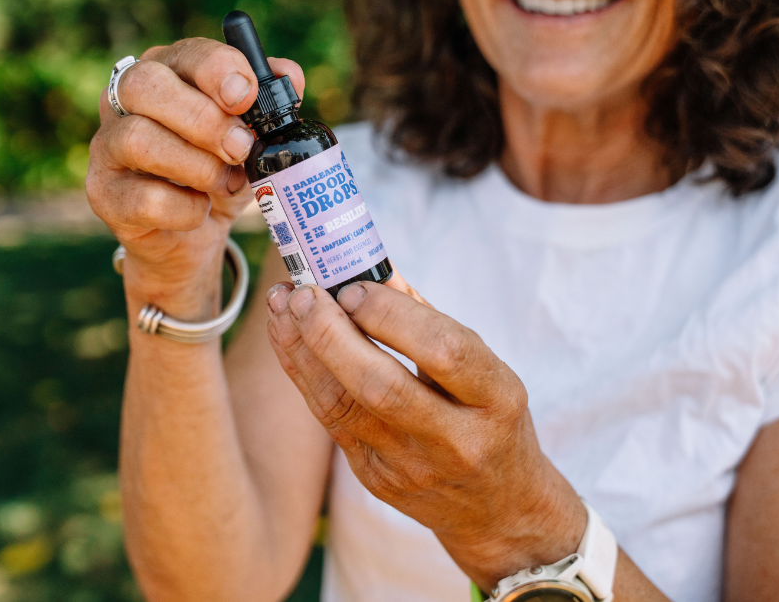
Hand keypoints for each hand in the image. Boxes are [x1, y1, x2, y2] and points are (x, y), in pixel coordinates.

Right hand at [85, 39, 303, 311]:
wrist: (192, 234)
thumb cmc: (220, 170)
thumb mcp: (253, 135)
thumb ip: (271, 101)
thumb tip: (288, 76)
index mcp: (168, 71)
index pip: (185, 53)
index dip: (218, 70)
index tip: (247, 97)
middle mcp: (125, 101)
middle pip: (145, 85)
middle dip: (203, 118)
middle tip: (241, 148)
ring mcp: (108, 147)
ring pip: (138, 139)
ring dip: (196, 165)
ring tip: (224, 182)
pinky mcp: (104, 194)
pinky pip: (143, 197)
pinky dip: (184, 207)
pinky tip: (200, 209)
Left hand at [265, 280, 585, 590]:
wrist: (497, 508)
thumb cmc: (489, 418)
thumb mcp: (483, 367)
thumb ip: (428, 319)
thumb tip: (374, 270)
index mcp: (496, 399)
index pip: (443, 350)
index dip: (391, 315)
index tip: (353, 287)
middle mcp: (456, 440)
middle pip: (381, 386)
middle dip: (332, 334)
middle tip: (303, 294)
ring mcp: (412, 466)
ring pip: (343, 406)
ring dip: (304, 350)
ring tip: (281, 305)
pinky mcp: (376, 479)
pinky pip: (330, 421)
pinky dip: (304, 373)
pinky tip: (288, 338)